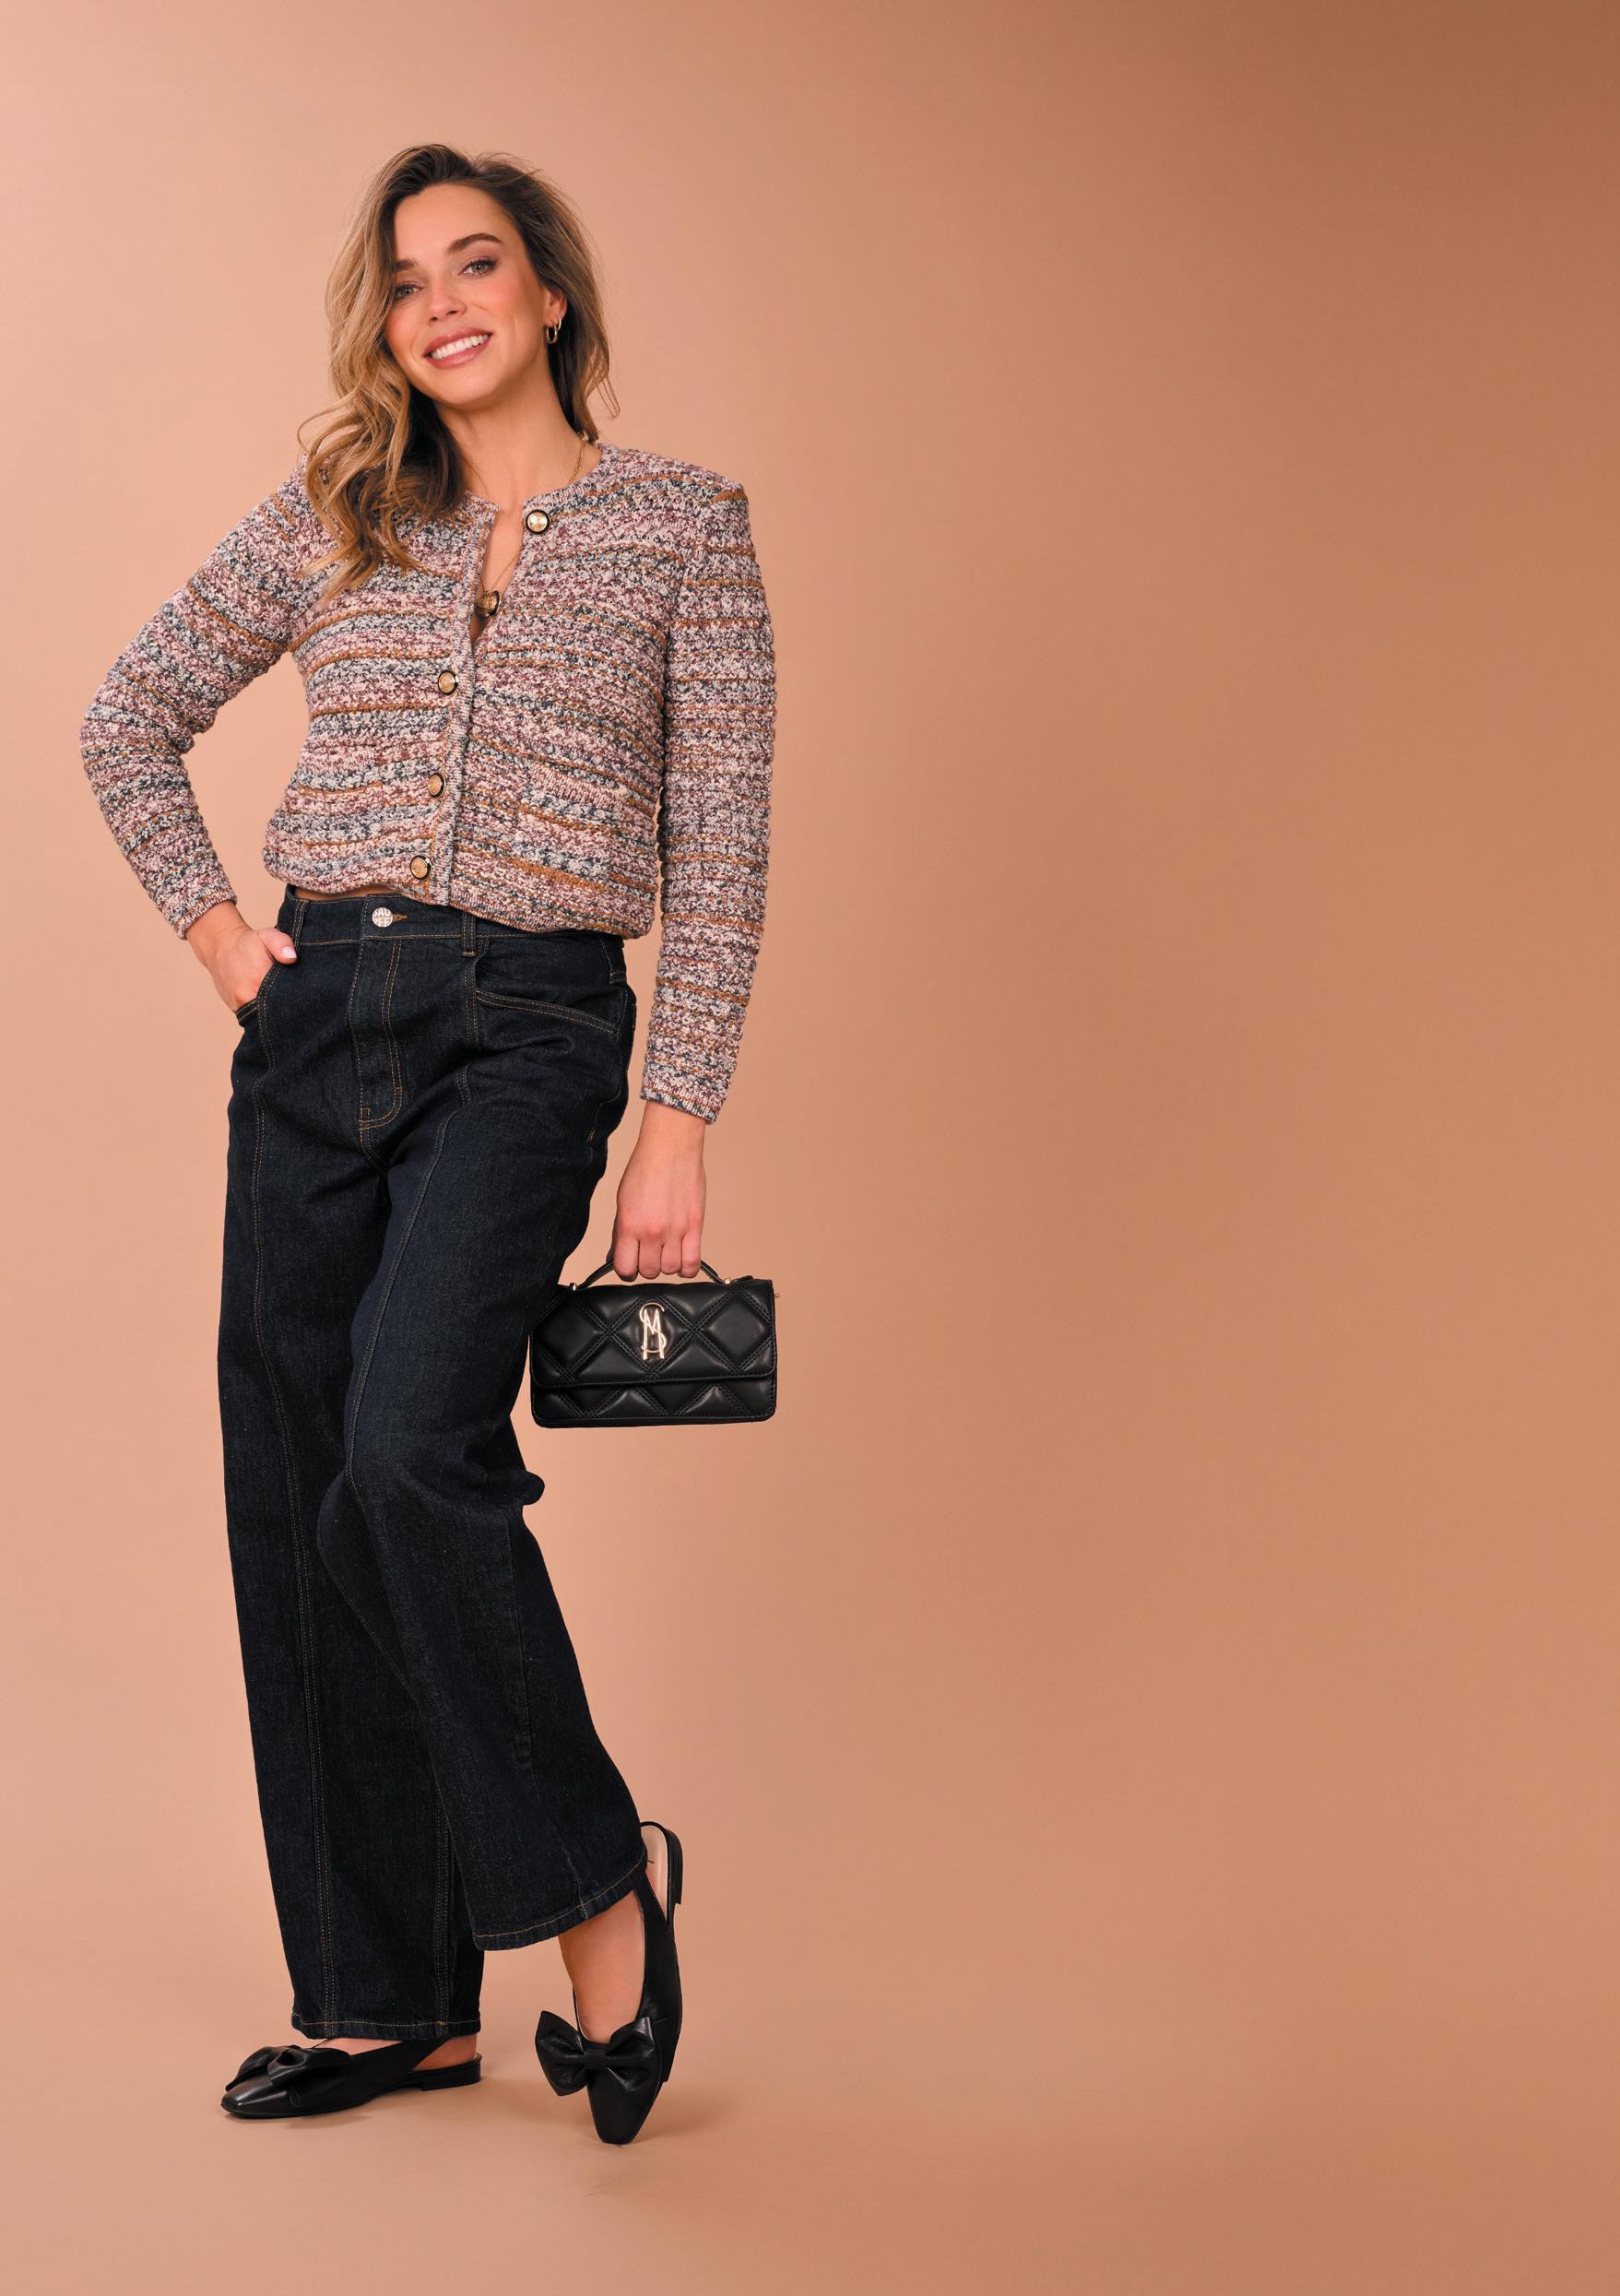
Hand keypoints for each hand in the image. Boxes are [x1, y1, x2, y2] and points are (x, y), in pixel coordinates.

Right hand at [185, 900, 297, 1011]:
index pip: (284, 999)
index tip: (302, 992)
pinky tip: (269, 999)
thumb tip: (292, 958)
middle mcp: (246, 997)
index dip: (296, 998)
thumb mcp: (267, 935)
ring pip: (265, 1015)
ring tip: (281, 996)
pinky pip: (255, 1016)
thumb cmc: (249, 942)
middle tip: (295, 994)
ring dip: (275, 1009)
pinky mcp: (237, 1010)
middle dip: (287, 1006)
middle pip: (276, 1011)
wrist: (221, 947)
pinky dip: (264, 1011)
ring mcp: (240, 1006)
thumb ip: (282, 943)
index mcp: (258, 979)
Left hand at [610, 1102, 707, 1275]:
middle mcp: (652, 1231)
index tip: (629, 1263)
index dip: (626, 1269)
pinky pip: (692, 1263)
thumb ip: (620, 1232)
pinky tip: (682, 1257)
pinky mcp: (696, 1226)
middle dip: (646, 1265)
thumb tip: (616, 1255)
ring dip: (667, 1265)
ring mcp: (676, 1230)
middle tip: (648, 1252)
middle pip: (649, 1272)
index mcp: (629, 1224)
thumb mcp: (623, 1201)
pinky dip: (687, 1267)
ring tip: (666, 1251)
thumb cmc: (645, 1169)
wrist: (670, 1147)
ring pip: (670, 1270)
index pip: (624, 1269)